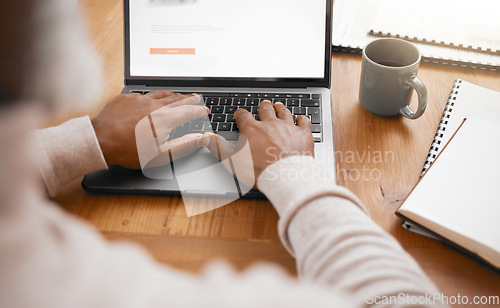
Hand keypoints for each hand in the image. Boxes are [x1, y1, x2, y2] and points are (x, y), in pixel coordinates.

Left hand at [92, 90, 208, 167]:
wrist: (100, 141)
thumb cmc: (128, 151)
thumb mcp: (160, 154)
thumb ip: (183, 145)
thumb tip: (200, 139)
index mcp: (165, 118)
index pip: (188, 111)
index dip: (199, 111)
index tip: (205, 110)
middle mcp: (154, 105)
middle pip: (177, 99)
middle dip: (188, 99)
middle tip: (196, 98)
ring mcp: (139, 99)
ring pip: (161, 94)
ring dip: (172, 95)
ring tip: (177, 96)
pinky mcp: (126, 97)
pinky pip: (143, 94)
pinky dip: (151, 97)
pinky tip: (150, 100)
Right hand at [202, 100, 313, 182]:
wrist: (286, 177)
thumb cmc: (260, 171)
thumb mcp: (233, 161)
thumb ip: (219, 147)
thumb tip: (206, 138)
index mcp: (252, 130)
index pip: (243, 116)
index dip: (241, 114)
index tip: (240, 114)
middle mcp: (270, 124)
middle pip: (266, 109)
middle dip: (263, 107)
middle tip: (263, 105)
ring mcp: (288, 127)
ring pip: (284, 112)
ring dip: (280, 108)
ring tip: (278, 106)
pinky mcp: (303, 134)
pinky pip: (303, 121)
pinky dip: (301, 119)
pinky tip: (301, 118)